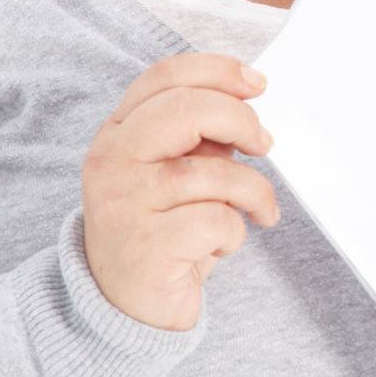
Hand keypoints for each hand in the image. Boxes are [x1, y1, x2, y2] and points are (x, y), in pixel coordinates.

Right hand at [82, 52, 280, 332]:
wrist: (124, 306)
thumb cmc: (163, 224)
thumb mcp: (177, 167)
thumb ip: (201, 132)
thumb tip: (248, 99)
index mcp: (118, 131)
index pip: (165, 76)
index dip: (218, 71)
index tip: (258, 85)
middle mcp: (111, 161)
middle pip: (187, 110)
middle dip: (240, 120)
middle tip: (264, 144)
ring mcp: (124, 204)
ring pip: (211, 172)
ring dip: (252, 190)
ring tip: (257, 209)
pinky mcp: (145, 249)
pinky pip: (215, 221)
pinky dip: (235, 232)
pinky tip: (222, 245)